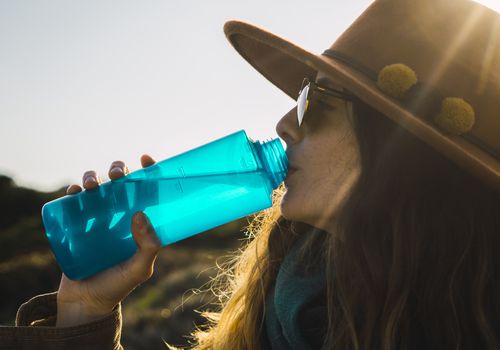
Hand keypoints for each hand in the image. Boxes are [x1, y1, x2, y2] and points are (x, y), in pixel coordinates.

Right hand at [56, 154, 161, 326]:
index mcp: (140, 220)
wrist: (87, 301)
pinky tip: (76, 192)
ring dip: (93, 176)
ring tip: (93, 185)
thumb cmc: (119, 284)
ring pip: (97, 186)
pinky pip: (74, 201)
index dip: (148, 171)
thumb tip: (140, 214)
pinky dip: (74, 191)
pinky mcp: (77, 223)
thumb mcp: (140, 268)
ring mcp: (98, 217)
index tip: (147, 159)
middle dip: (118, 170)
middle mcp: (120, 214)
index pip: (147, 190)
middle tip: (117, 175)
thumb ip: (148, 246)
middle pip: (120, 182)